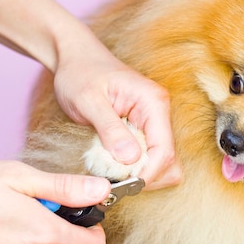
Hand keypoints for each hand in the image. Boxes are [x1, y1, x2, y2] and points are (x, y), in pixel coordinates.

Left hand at [52, 29, 181, 189]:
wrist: (75, 57)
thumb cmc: (80, 73)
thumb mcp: (89, 101)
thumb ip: (110, 130)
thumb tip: (131, 159)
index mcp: (153, 102)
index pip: (164, 150)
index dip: (147, 174)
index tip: (122, 186)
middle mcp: (159, 112)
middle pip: (168, 160)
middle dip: (145, 177)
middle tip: (115, 183)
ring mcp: (153, 121)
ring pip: (160, 162)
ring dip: (139, 174)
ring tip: (111, 173)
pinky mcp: (143, 128)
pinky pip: (147, 156)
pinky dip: (133, 167)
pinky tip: (112, 164)